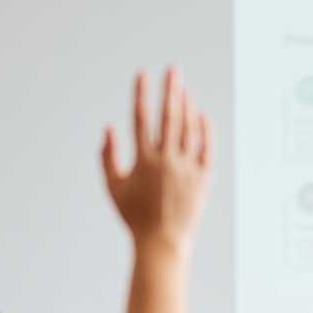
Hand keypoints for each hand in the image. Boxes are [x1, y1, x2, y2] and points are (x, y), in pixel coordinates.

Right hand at [101, 68, 210, 252]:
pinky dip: (204, 130)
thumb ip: (107, 157)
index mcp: (143, 161)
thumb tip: (107, 128)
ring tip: (183, 89)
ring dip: (186, 106)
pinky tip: (201, 115)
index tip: (141, 74)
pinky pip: (205, 148)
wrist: (162, 241)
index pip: (141, 119)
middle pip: (169, 117)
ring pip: (188, 130)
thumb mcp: (113, 187)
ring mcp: (187, 169)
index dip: (141, 94)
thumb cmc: (134, 215)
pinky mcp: (202, 178)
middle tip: (172, 70)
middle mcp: (167, 161)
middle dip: (170, 90)